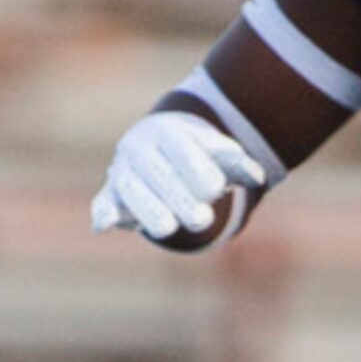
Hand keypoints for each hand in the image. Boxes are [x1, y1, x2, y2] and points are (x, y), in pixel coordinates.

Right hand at [90, 109, 265, 246]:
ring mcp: (123, 171)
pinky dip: (103, 213)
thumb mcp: (218, 151)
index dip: (199, 172)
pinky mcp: (111, 194)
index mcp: (169, 132)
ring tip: (168, 229)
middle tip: (204, 220)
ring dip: (149, 211)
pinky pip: (103, 201)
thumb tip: (257, 177)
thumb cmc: (195, 152)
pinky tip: (103, 226)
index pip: (183, 153)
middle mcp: (140, 148)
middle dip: (181, 199)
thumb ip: (238, 162)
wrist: (154, 141)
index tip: (218, 190)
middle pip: (159, 176)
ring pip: (132, 192)